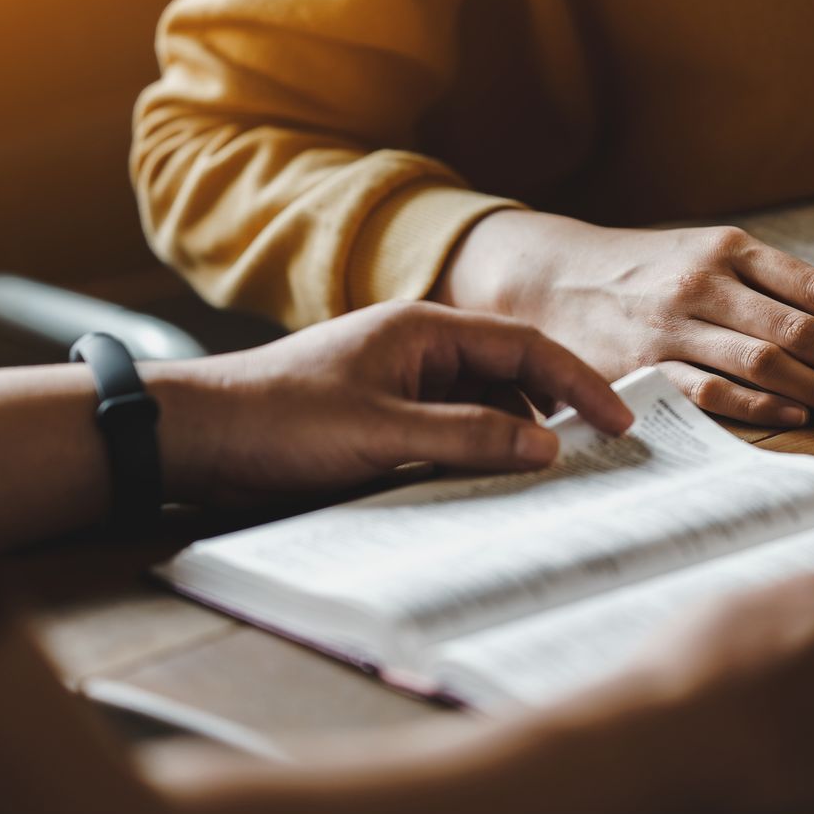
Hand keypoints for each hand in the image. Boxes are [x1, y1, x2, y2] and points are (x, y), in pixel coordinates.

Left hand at [151, 301, 633, 505]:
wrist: (193, 438)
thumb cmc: (279, 421)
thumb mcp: (382, 433)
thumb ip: (469, 436)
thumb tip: (549, 445)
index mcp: (424, 329)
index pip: (527, 346)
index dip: (580, 382)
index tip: (620, 422)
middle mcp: (418, 349)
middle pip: (511, 373)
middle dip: (557, 410)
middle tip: (598, 454)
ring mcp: (399, 383)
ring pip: (482, 405)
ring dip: (516, 435)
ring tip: (550, 477)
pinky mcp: (379, 418)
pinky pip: (450, 430)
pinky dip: (479, 452)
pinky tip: (492, 484)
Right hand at [436, 210, 813, 427]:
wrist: (548, 277)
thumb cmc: (646, 270)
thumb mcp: (717, 257)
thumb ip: (790, 283)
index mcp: (730, 250)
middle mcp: (706, 284)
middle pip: (803, 329)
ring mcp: (673, 327)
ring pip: (767, 360)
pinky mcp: (643, 367)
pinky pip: (711, 390)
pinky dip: (760, 405)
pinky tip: (799, 420)